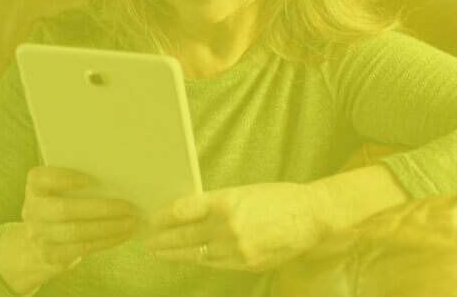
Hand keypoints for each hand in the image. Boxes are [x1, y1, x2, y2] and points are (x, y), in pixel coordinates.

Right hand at [16, 166, 144, 273]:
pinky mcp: (50, 256)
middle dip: (100, 208)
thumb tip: (118, 175)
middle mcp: (32, 211)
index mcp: (35, 188)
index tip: (90, 179)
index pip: (40, 179)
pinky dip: (106, 241)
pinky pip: (82, 248)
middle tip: (127, 206)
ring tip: (131, 222)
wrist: (40, 242)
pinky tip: (122, 235)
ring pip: (76, 232)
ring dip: (108, 227)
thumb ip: (78, 181)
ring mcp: (39, 235)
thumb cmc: (62, 205)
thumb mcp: (61, 190)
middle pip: (64, 210)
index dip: (64, 178)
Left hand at [137, 182, 332, 271]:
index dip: (161, 216)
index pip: (182, 210)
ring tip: (158, 251)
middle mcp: (229, 226)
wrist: (311, 218)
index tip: (149, 219)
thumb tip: (185, 212)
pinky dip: (197, 259)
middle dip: (160, 238)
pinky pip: (213, 262)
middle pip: (183, 235)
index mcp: (227, 201)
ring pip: (195, 253)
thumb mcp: (244, 192)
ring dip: (173, 252)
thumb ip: (216, 203)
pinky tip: (186, 256)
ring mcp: (237, 248)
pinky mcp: (245, 263)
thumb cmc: (278, 199)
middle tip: (144, 238)